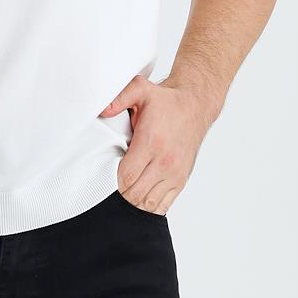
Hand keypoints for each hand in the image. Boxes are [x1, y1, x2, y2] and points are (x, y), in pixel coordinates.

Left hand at [97, 74, 212, 213]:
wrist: (195, 106)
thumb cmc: (167, 101)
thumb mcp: (141, 90)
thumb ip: (119, 98)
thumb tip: (102, 109)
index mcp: (152, 142)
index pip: (127, 176)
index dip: (112, 181)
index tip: (104, 175)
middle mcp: (165, 161)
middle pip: (135, 194)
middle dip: (119, 194)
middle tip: (109, 186)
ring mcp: (175, 173)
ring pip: (148, 203)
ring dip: (133, 202)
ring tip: (123, 192)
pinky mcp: (181, 180)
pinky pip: (163, 204)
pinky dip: (149, 207)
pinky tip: (139, 198)